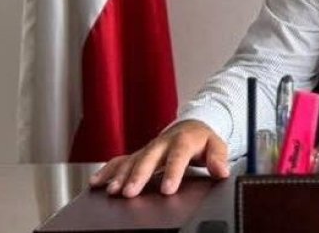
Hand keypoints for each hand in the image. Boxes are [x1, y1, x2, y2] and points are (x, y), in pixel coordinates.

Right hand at [88, 120, 229, 197]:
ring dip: (121, 175)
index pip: (178, 156)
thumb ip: (219, 158)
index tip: (168, 189)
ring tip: (114, 191)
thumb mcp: (217, 145)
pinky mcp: (139, 154)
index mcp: (184, 140)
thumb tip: (222, 171)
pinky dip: (108, 171)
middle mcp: (163, 143)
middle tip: (130, 192)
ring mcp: (149, 148)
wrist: (190, 127)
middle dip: (139, 175)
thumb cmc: (202, 140)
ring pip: (133, 160)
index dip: (172, 172)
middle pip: (149, 158)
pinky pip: (120, 161)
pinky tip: (96, 183)